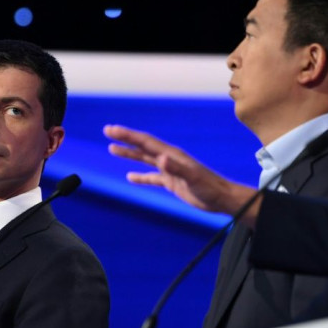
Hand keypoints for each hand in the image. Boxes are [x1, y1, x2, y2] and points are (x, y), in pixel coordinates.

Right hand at [103, 124, 260, 223]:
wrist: (221, 198)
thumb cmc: (209, 188)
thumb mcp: (192, 178)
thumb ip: (177, 168)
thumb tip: (161, 159)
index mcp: (171, 155)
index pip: (145, 141)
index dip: (127, 135)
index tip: (111, 129)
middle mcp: (169, 159)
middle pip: (142, 146)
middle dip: (125, 138)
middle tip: (107, 131)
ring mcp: (170, 170)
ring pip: (145, 159)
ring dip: (129, 154)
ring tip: (112, 149)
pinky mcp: (172, 182)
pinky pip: (152, 177)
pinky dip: (140, 176)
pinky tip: (130, 177)